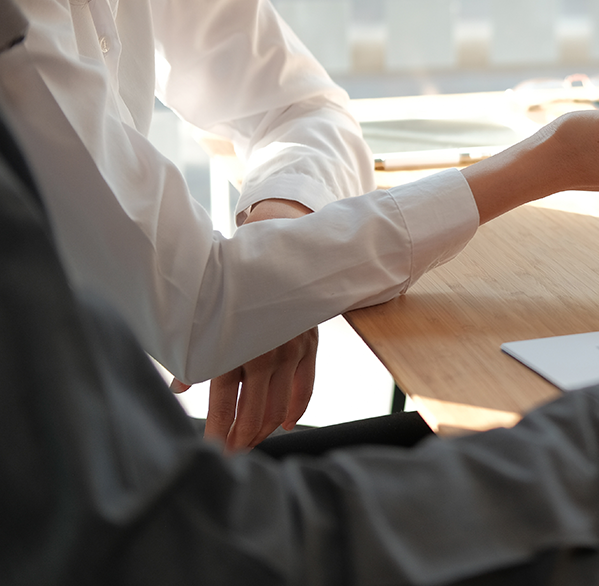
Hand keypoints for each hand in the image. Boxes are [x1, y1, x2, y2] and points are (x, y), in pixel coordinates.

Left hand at [170, 197, 319, 450]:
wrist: (274, 253)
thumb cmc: (233, 287)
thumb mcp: (207, 319)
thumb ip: (196, 355)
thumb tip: (180, 386)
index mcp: (235, 348)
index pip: (223, 403)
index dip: (217, 431)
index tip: (211, 450)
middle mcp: (265, 353)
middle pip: (253, 410)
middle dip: (241, 436)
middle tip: (231, 455)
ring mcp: (291, 351)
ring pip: (279, 404)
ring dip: (265, 427)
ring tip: (251, 442)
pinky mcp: (309, 344)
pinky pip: (306, 385)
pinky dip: (295, 407)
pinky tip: (285, 423)